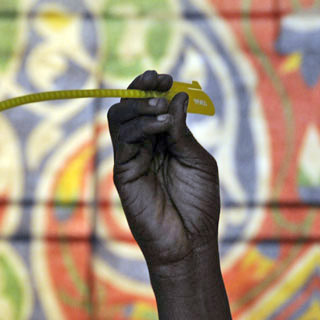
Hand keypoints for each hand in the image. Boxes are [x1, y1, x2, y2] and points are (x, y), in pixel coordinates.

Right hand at [107, 70, 220, 269]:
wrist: (190, 243)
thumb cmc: (199, 204)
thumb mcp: (198, 160)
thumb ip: (182, 131)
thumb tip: (176, 95)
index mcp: (163, 141)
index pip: (150, 106)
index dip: (154, 88)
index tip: (166, 76)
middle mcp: (143, 147)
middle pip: (130, 106)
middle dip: (141, 87)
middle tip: (158, 78)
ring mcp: (131, 159)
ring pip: (120, 117)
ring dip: (139, 104)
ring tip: (161, 105)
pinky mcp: (123, 172)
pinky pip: (122, 139)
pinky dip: (140, 125)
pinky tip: (161, 125)